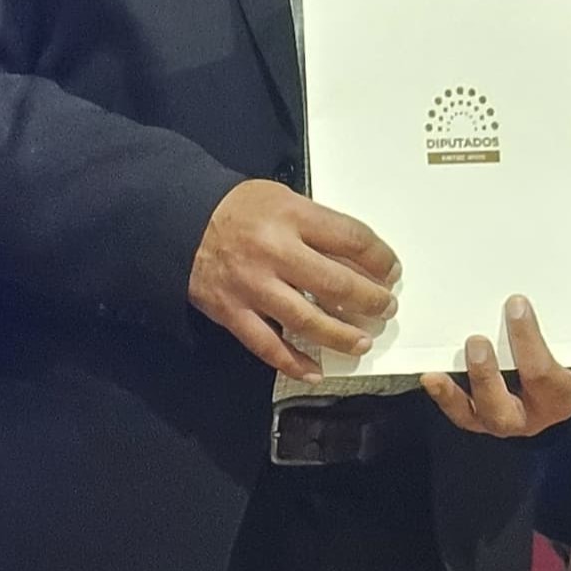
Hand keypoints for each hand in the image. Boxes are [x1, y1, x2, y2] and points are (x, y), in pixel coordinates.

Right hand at [189, 180, 398, 381]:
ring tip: (362, 343)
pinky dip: (293, 363)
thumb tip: (357, 260)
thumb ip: (316, 226)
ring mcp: (253, 286)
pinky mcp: (232, 312)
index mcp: (291, 216)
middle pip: (336, 283)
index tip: (391, 271)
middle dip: (369, 300)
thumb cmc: (238, 208)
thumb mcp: (283, 199)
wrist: (178, 222)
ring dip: (341, 336)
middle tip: (385, 309)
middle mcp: (274, 252)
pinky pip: (267, 346)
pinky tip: (315, 371)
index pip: (350, 238)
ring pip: (307, 320)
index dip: (379, 258)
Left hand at [420, 297, 570, 438]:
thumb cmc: (565, 362)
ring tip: (436, 373)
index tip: (516, 304)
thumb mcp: (570, 348)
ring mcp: (499, 420)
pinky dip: (442, 394)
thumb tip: (528, 296)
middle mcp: (528, 416)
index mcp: (559, 397)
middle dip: (485, 376)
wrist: (557, 391)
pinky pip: (457, 411)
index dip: (528, 339)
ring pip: (473, 416)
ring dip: (452, 393)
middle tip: (476, 342)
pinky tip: (430, 377)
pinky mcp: (477, 417)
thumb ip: (556, 329)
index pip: (542, 373)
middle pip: (503, 409)